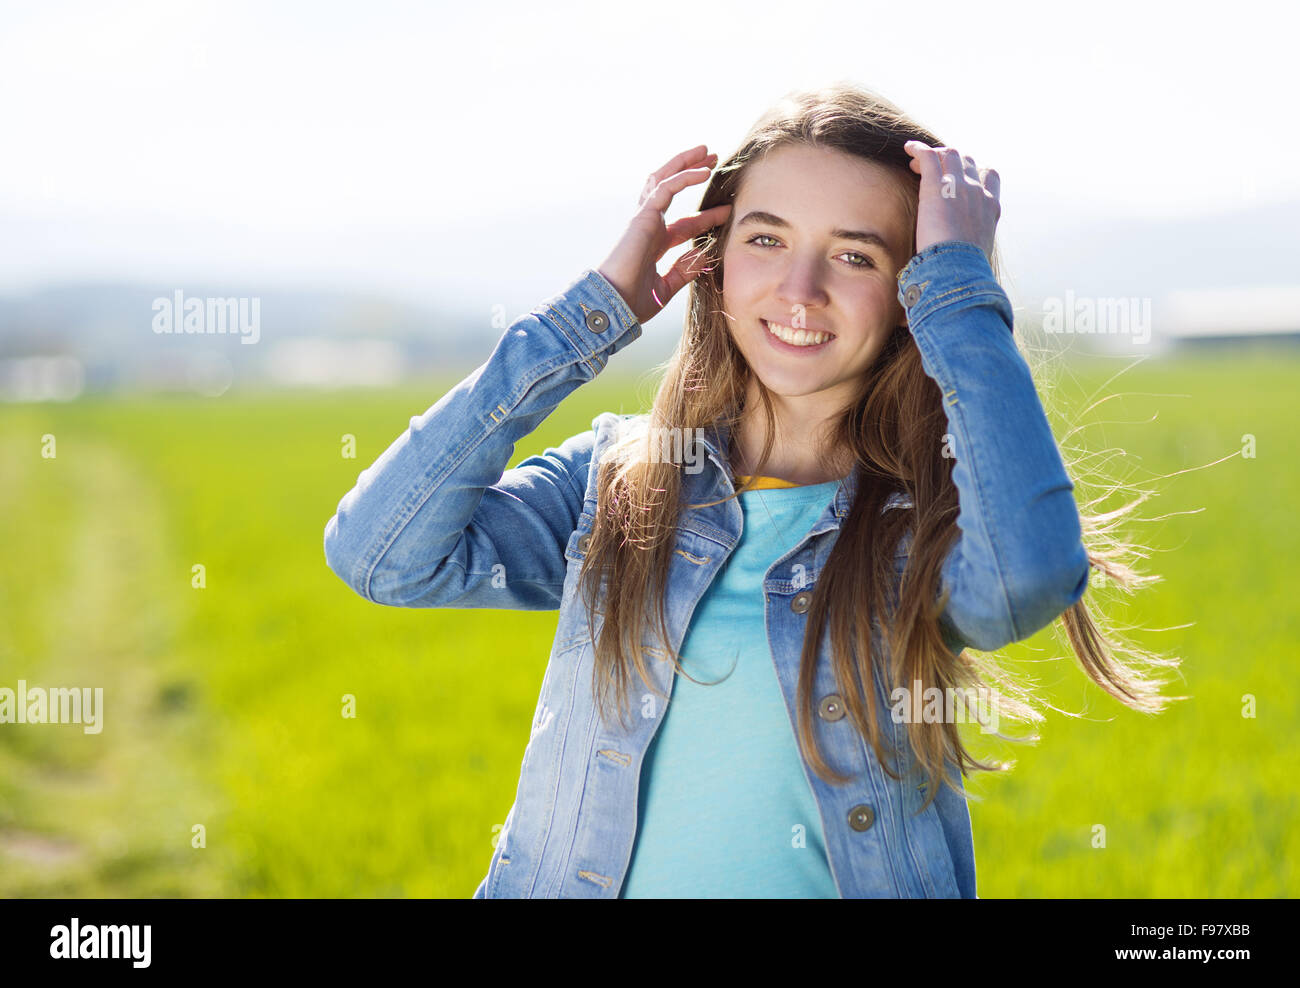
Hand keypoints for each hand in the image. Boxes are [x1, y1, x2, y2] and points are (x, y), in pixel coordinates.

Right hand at [597, 145, 732, 324]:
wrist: (614, 307)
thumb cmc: (632, 303)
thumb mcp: (666, 287)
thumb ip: (685, 270)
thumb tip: (705, 255)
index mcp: (654, 243)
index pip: (685, 224)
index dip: (706, 216)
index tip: (727, 211)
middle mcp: (648, 226)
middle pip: (670, 190)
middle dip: (690, 173)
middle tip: (712, 160)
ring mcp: (644, 220)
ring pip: (664, 180)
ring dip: (685, 164)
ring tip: (706, 152)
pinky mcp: (642, 217)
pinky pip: (666, 189)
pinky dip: (684, 177)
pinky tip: (703, 171)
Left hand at [903, 141, 1000, 260]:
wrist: (960, 270)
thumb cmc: (965, 270)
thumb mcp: (977, 253)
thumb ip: (972, 243)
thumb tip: (964, 256)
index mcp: (990, 207)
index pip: (988, 176)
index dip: (972, 172)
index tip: (958, 179)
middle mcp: (978, 192)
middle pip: (967, 161)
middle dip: (950, 162)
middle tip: (932, 172)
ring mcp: (959, 186)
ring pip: (949, 155)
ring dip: (934, 156)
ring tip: (917, 165)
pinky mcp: (937, 187)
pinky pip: (929, 156)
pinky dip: (918, 149)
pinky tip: (908, 149)